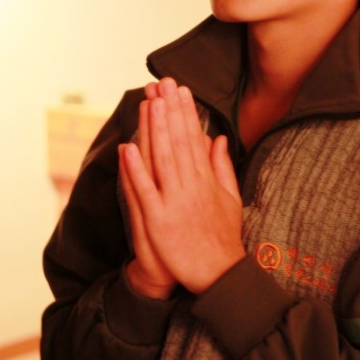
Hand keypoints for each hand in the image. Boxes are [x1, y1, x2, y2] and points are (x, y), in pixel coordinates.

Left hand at [122, 77, 245, 293]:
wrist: (217, 275)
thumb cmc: (223, 236)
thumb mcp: (230, 197)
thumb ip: (223, 166)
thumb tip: (218, 138)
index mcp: (207, 180)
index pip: (194, 138)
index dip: (186, 112)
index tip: (180, 90)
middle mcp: (191, 187)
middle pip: (177, 142)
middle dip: (169, 110)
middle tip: (162, 83)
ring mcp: (173, 203)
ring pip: (161, 159)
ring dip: (154, 130)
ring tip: (149, 103)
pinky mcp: (157, 221)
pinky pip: (144, 191)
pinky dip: (135, 169)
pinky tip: (128, 147)